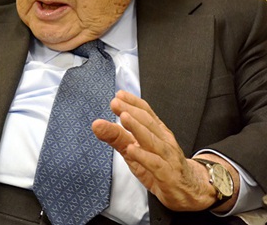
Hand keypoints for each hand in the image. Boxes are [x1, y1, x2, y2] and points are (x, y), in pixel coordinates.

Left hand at [92, 90, 235, 211]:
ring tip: (123, 118)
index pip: (146, 113)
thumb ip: (116, 137)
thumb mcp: (134, 150)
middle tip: (115, 103)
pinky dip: (143, 156)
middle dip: (131, 111)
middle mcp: (163, 141)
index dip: (133, 102)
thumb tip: (96, 124)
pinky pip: (155, 164)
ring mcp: (167, 157)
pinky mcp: (167, 175)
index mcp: (157, 132)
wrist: (189, 190)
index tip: (118, 95)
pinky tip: (131, 150)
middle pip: (147, 123)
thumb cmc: (160, 166)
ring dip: (137, 128)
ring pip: (152, 140)